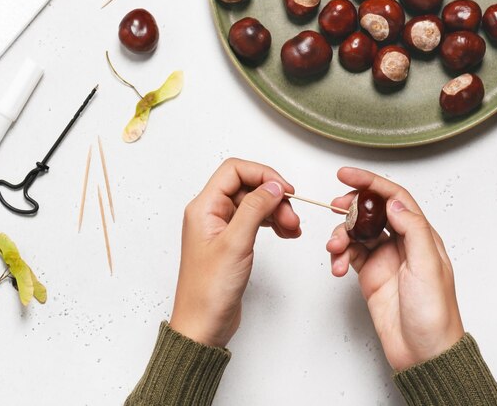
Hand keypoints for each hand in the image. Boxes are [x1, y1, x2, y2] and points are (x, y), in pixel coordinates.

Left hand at [169, 158, 300, 346]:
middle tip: (293, 218)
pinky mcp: (231, 242)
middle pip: (247, 187)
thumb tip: (273, 185)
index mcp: (203, 207)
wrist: (203, 325)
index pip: (235, 171)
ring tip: (293, 229)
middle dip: (274, 197)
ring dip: (276, 211)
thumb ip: (255, 209)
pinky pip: (254, 221)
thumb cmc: (209, 290)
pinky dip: (272, 223)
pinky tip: (286, 233)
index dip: (263, 174)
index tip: (286, 190)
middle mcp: (210, 213)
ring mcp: (221, 228)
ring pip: (254, 204)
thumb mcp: (236, 243)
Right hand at [326, 167, 463, 370]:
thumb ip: (413, 230)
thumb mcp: (429, 266)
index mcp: (421, 235)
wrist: (423, 353)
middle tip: (335, 207)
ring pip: (356, 233)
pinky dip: (340, 257)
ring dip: (340, 236)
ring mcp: (385, 258)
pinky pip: (349, 255)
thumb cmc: (435, 314)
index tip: (346, 175)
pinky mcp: (370, 275)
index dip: (370, 182)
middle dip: (350, 207)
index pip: (394, 197)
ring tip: (334, 249)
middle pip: (371, 211)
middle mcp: (402, 243)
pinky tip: (338, 267)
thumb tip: (394, 202)